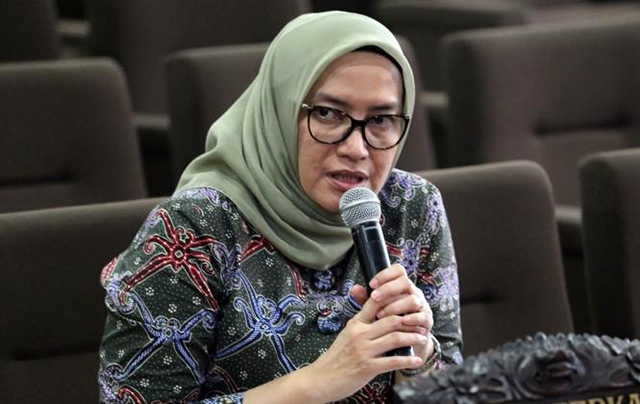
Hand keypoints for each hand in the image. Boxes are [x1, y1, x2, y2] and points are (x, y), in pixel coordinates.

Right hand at [301, 280, 426, 401]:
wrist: (320, 379)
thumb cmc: (336, 357)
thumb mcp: (346, 334)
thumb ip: (361, 323)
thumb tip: (376, 312)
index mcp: (355, 324)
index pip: (376, 303)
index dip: (394, 300)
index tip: (408, 302)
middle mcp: (360, 334)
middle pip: (391, 319)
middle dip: (410, 320)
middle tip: (421, 322)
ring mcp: (364, 350)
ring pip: (395, 338)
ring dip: (413, 337)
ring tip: (422, 338)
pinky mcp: (367, 367)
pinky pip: (393, 361)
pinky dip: (408, 361)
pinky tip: (417, 361)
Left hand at [368, 264, 433, 365]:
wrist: (408, 341)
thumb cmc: (390, 320)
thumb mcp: (377, 308)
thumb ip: (367, 299)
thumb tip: (354, 289)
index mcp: (402, 286)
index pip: (398, 271)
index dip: (385, 274)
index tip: (371, 284)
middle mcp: (414, 293)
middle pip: (405, 282)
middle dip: (388, 289)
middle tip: (374, 298)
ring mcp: (422, 306)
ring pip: (413, 299)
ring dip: (396, 306)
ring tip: (381, 315)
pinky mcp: (427, 321)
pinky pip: (423, 316)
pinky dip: (412, 319)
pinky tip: (402, 322)